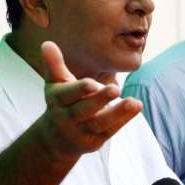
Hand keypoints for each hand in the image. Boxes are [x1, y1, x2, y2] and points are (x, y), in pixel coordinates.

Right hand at [40, 41, 142, 157]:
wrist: (56, 139)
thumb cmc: (61, 103)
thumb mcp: (55, 84)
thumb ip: (54, 64)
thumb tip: (47, 43)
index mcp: (57, 101)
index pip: (67, 95)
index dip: (79, 90)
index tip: (92, 84)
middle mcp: (68, 118)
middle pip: (84, 110)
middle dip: (99, 100)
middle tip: (116, 89)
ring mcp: (81, 132)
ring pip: (100, 123)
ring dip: (117, 113)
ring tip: (134, 102)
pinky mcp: (95, 141)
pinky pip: (110, 130)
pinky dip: (123, 119)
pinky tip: (136, 106)